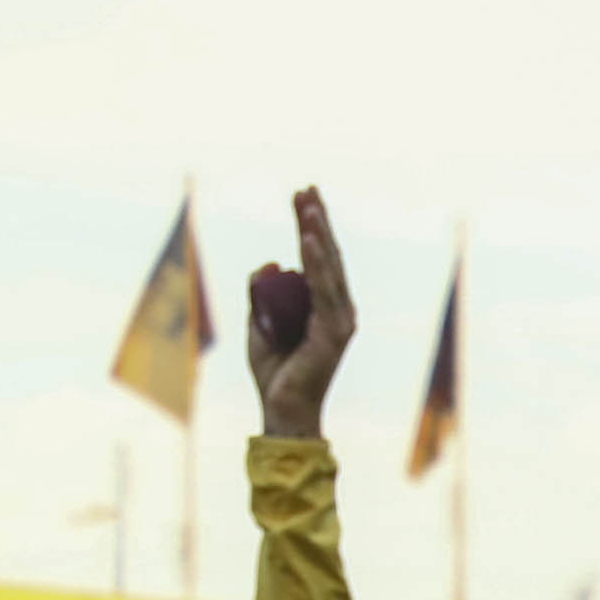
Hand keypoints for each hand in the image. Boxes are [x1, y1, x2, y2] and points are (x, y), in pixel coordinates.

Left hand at [247, 189, 357, 441]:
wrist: (283, 412)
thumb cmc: (274, 374)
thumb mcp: (259, 325)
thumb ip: (262, 295)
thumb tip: (269, 264)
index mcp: (325, 307)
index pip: (318, 259)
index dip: (310, 226)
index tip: (301, 197)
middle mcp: (339, 310)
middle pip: (327, 255)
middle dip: (315, 220)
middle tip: (305, 187)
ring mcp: (340, 320)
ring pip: (328, 267)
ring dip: (316, 233)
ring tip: (306, 204)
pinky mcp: (333, 332)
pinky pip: (323, 289)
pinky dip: (315, 263)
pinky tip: (307, 239)